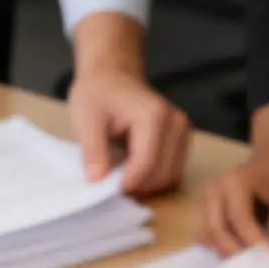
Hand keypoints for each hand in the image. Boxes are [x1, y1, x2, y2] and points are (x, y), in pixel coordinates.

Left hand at [68, 13, 191, 194]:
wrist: (112, 76)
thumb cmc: (98, 93)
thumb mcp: (85, 118)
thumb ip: (93, 150)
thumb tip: (97, 181)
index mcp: (154, 116)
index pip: (147, 164)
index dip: (127, 184)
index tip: (106, 191)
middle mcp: (176, 123)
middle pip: (162, 174)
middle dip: (137, 187)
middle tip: (110, 187)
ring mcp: (183, 132)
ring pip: (170, 176)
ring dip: (146, 185)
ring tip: (120, 178)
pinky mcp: (182, 140)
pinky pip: (172, 171)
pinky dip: (153, 178)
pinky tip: (133, 171)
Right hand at [200, 102, 268, 254]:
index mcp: (234, 182)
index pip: (239, 219)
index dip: (253, 242)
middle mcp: (214, 191)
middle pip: (217, 230)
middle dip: (236, 251)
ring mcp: (207, 202)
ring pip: (208, 236)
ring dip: (227, 251)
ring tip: (250, 264)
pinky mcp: (208, 213)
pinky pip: (208, 236)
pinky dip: (221, 248)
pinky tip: (241, 255)